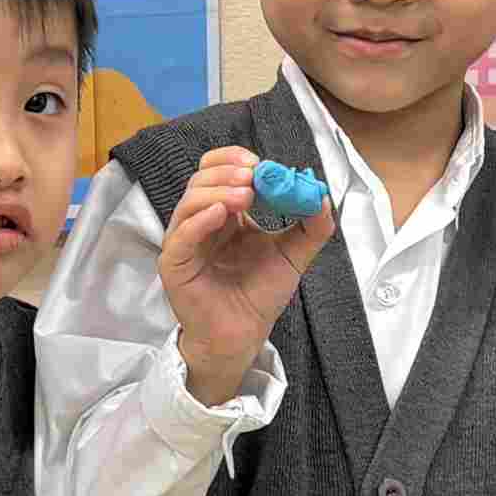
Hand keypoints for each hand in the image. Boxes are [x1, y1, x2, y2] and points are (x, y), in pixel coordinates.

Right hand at [159, 143, 334, 404]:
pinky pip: (181, 234)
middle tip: (254, 175)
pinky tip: (221, 213)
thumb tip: (321, 196)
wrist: (244, 335)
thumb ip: (311, 227)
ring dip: (218, 191)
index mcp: (225, 214)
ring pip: (190, 201)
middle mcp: (201, 222)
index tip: (262, 164)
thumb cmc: (260, 295)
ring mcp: (185, 241)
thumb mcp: (293, 255)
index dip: (235, 160)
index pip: (218, 171)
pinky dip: (199, 219)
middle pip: (202, 180)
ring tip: (246, 195)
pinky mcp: (174, 264)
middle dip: (228, 172)